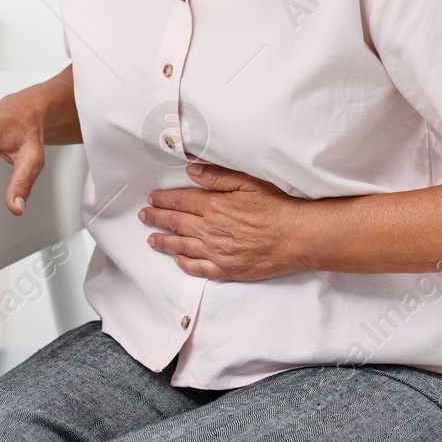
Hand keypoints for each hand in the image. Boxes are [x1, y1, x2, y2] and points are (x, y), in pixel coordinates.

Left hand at [141, 163, 306, 280]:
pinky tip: (178, 260)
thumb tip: (191, 171)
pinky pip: (199, 269)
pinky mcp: (227, 269)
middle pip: (176, 223)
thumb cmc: (276, 206)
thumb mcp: (247, 182)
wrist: (297, 237)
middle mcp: (210, 230)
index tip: (151, 198)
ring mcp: (217, 252)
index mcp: (213, 206)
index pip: (180, 201)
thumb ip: (217, 176)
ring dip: (164, 242)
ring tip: (151, 239)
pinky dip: (185, 264)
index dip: (163, 200)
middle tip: (144, 216)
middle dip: (157, 218)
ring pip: (182, 246)